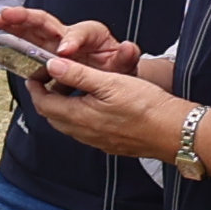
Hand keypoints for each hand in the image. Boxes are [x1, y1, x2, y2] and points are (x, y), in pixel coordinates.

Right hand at [0, 6, 139, 75]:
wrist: (108, 75)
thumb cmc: (115, 67)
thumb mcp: (124, 63)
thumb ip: (126, 57)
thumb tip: (128, 48)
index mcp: (90, 34)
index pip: (79, 33)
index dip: (71, 40)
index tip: (64, 52)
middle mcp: (68, 35)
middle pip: (45, 21)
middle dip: (26, 17)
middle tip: (8, 15)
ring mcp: (53, 44)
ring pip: (30, 31)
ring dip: (12, 25)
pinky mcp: (44, 55)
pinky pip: (25, 47)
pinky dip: (11, 44)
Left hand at [25, 59, 189, 159]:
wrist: (175, 132)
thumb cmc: (147, 107)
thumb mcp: (110, 82)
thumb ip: (78, 74)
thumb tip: (53, 66)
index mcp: (78, 117)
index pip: (43, 104)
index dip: (35, 87)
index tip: (36, 74)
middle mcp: (83, 133)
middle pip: (53, 114)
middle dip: (48, 95)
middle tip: (55, 77)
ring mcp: (96, 140)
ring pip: (69, 123)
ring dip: (66, 105)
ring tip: (77, 86)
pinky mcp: (110, 143)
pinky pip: (86, 129)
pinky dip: (82, 114)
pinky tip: (97, 103)